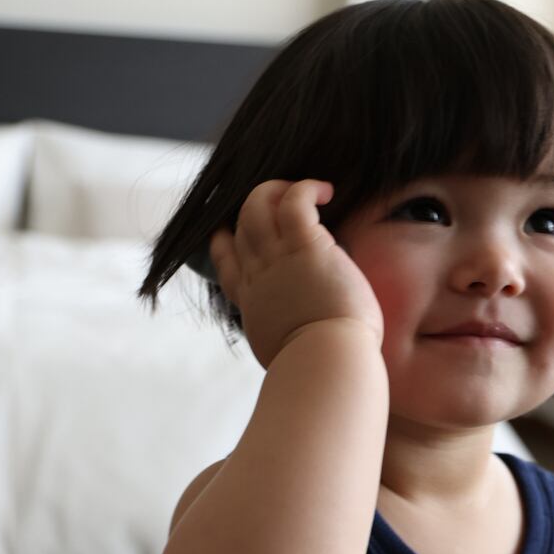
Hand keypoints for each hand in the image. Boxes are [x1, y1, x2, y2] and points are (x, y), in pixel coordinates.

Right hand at [207, 179, 383, 369]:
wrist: (326, 363)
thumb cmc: (320, 366)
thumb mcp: (284, 351)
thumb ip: (283, 336)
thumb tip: (297, 340)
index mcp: (253, 302)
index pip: (226, 262)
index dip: (226, 240)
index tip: (235, 232)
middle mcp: (258, 276)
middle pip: (240, 225)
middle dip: (258, 206)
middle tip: (287, 205)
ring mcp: (277, 259)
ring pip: (257, 203)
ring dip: (277, 189)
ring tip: (308, 192)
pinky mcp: (305, 246)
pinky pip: (293, 200)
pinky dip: (306, 187)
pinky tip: (326, 191)